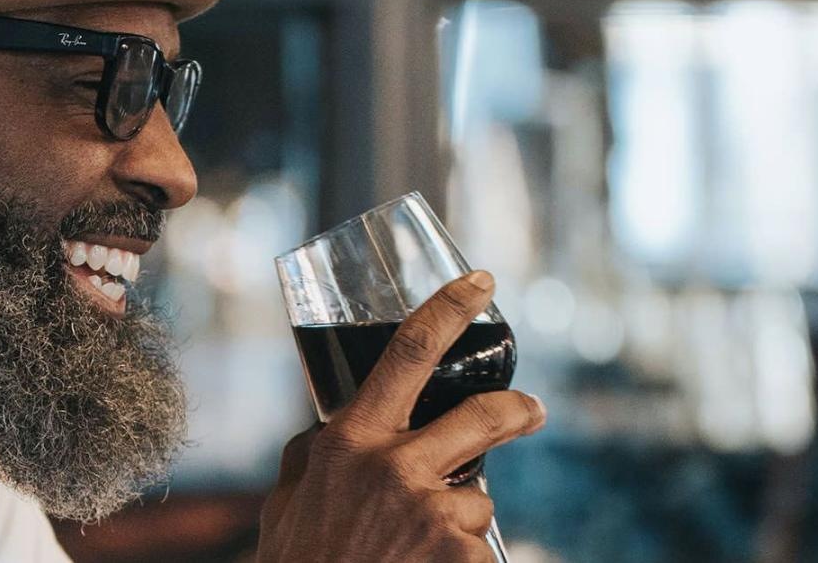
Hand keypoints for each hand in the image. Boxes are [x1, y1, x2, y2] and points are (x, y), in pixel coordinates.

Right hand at [257, 271, 546, 561]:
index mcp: (350, 442)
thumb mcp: (286, 502)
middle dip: (517, 412)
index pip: (407, 352)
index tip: (482, 282)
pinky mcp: (461, 558)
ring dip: (457, 523)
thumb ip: (312, 459)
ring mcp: (433, 516)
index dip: (450, 308)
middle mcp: (396, 468)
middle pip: (483, 416)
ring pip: (477, 503)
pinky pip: (474, 552)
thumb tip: (325, 433)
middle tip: (531, 413)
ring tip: (415, 551)